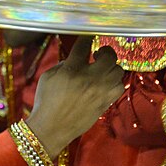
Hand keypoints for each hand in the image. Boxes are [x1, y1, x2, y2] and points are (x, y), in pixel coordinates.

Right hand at [26, 36, 124, 156]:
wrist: (52, 128)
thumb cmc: (46, 101)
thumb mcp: (48, 77)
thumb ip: (63, 64)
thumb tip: (76, 59)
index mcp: (72, 69)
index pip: (84, 45)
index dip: (87, 38)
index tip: (88, 37)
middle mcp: (89, 78)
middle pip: (109, 56)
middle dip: (105, 51)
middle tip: (98, 55)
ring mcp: (100, 91)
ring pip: (118, 71)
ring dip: (111, 67)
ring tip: (102, 70)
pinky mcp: (105, 103)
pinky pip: (119, 87)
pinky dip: (114, 82)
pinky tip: (106, 84)